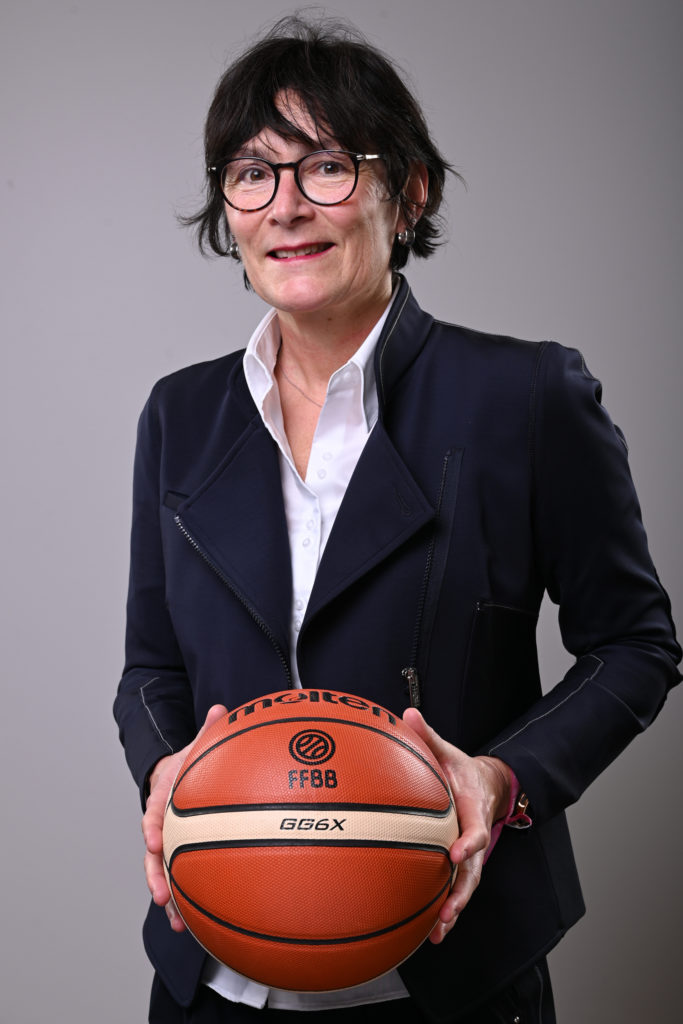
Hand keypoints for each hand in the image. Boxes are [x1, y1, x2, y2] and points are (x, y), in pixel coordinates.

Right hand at [141, 704, 227, 930]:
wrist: (179, 772)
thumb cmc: (193, 760)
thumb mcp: (200, 744)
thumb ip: (210, 730)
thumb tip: (221, 709)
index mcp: (164, 794)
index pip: (153, 809)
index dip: (152, 826)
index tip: (154, 841)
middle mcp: (161, 821)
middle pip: (153, 851)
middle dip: (155, 875)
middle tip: (161, 895)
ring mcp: (168, 840)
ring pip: (162, 872)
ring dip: (167, 895)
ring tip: (175, 921)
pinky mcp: (179, 854)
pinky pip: (179, 878)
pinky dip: (183, 900)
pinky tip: (191, 925)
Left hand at [402, 707, 511, 944]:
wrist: (487, 787)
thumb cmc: (462, 770)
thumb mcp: (448, 751)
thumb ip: (429, 736)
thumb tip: (408, 714)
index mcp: (473, 811)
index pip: (476, 831)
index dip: (469, 844)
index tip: (457, 853)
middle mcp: (473, 839)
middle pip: (473, 872)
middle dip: (461, 893)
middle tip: (447, 911)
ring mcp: (468, 856)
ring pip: (465, 887)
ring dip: (453, 909)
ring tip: (438, 931)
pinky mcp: (458, 866)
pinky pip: (453, 889)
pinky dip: (443, 910)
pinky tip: (428, 933)